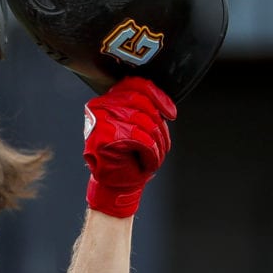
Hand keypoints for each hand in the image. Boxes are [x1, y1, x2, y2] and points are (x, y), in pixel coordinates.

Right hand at [84, 78, 175, 217]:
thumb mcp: (138, 128)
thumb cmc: (126, 159)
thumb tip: (163, 103)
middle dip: (159, 125)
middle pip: (143, 103)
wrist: (115, 186)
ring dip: (157, 143)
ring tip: (154, 156)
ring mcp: (102, 121)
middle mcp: (101, 107)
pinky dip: (151, 154)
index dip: (158, 96)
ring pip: (145, 123)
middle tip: (162, 143)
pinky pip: (142, 140)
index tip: (170, 112)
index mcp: (108, 100)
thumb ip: (145, 110)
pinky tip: (147, 162)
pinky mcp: (106, 138)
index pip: (136, 85)